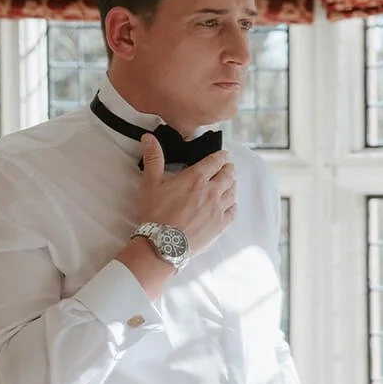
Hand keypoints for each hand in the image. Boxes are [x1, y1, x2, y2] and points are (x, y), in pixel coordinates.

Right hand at [135, 133, 236, 254]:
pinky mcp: (220, 225)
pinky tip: (229, 204)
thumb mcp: (150, 184)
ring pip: (233, 191)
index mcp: (196, 179)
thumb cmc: (155, 215)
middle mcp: (211, 191)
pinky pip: (233, 211)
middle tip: (227, 167)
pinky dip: (233, 204)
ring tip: (229, 183)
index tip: (224, 155)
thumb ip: (153, 159)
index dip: (221, 156)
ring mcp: (218, 209)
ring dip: (232, 184)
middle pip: (228, 174)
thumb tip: (149, 138)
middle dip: (228, 168)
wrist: (163, 245)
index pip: (215, 161)